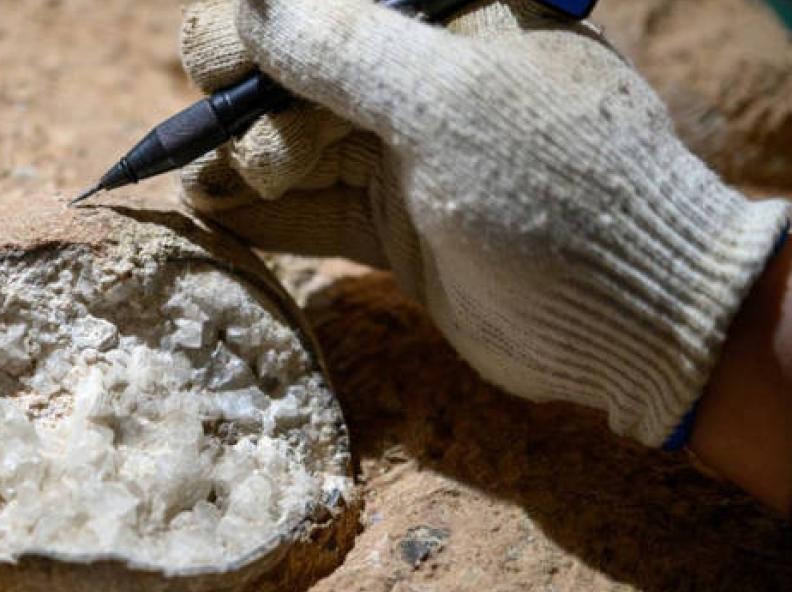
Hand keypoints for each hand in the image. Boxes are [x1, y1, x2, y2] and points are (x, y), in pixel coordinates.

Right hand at [178, 0, 788, 446]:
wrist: (626, 316)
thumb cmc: (553, 187)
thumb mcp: (447, 105)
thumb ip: (344, 50)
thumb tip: (250, 6)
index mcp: (440, 19)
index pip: (322, 4)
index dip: (258, 31)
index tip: (227, 75)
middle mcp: (414, 78)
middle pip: (288, 71)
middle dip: (250, 108)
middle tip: (266, 156)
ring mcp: (399, 153)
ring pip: (288, 141)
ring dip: (242, 163)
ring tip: (219, 189)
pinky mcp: (389, 222)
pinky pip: (307, 207)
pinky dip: (257, 212)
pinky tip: (209, 214)